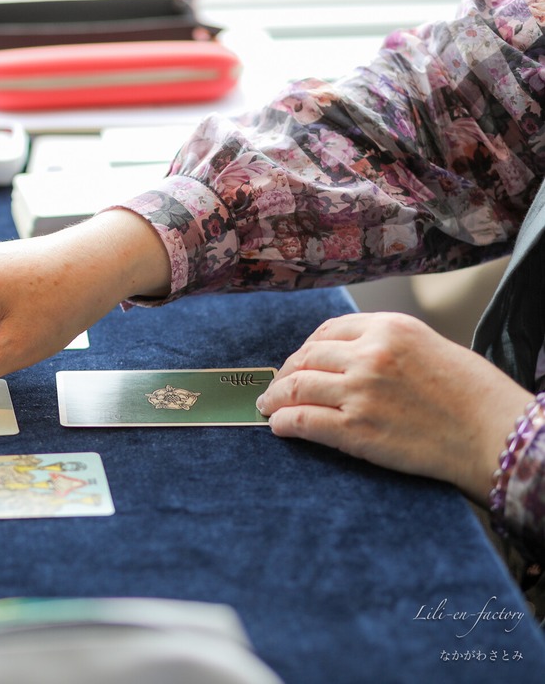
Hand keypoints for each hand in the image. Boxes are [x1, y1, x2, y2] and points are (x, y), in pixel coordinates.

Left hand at [256, 311, 532, 503]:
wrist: (495, 434)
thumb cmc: (472, 395)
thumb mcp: (429, 346)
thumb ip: (387, 345)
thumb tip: (346, 356)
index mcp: (388, 328)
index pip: (327, 331)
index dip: (306, 349)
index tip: (298, 362)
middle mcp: (369, 354)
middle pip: (306, 358)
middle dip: (285, 373)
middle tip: (275, 387)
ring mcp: (360, 391)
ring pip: (296, 387)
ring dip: (275, 397)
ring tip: (268, 406)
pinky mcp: (355, 429)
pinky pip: (303, 420)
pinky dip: (283, 422)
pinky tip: (278, 426)